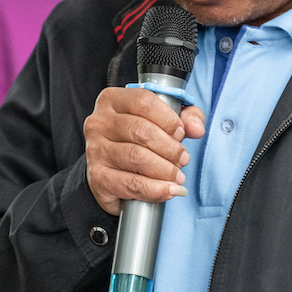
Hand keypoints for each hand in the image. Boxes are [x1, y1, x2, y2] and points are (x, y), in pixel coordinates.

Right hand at [83, 87, 204, 214]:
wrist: (113, 171)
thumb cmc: (139, 140)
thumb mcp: (164, 121)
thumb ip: (186, 118)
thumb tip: (197, 128)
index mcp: (112, 100)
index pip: (143, 102)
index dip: (168, 119)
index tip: (181, 133)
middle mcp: (99, 123)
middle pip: (141, 131)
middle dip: (170, 148)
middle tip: (183, 159)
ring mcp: (95, 150)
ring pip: (136, 158)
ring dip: (165, 170)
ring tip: (178, 176)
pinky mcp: (98, 178)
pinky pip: (131, 184)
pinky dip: (155, 189)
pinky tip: (169, 190)